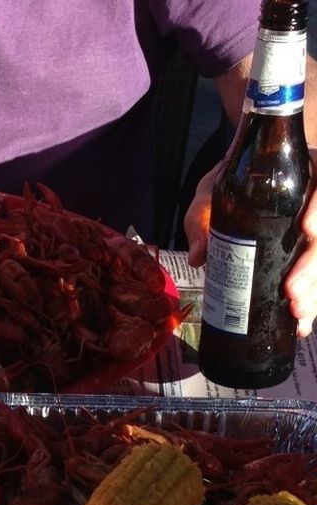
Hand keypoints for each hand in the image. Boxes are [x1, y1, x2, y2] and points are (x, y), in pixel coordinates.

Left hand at [185, 155, 316, 336]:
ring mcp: (312, 234)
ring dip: (314, 288)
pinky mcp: (305, 259)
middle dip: (313, 263)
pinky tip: (300, 324)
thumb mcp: (206, 202)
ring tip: (297, 312)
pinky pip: (314, 280)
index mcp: (298, 180)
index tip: (306, 229)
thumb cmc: (221, 195)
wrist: (230, 201)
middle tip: (292, 290)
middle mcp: (312, 205)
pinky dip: (310, 303)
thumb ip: (201, 223)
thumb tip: (199, 257)